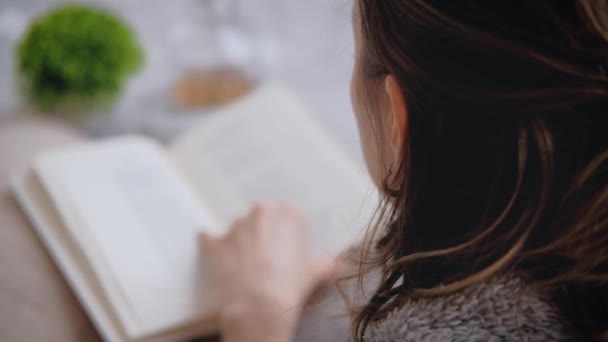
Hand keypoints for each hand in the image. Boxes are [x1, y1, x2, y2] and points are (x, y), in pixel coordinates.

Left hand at [199, 203, 335, 341]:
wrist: (260, 306)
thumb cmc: (292, 286)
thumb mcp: (317, 273)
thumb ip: (328, 264)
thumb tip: (339, 265)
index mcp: (288, 214)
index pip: (289, 216)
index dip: (288, 234)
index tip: (288, 248)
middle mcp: (261, 213)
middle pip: (262, 218)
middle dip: (264, 233)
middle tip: (270, 256)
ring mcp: (235, 227)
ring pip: (239, 229)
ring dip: (242, 241)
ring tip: (247, 265)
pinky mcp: (215, 244)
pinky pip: (209, 239)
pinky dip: (211, 244)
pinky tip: (214, 252)